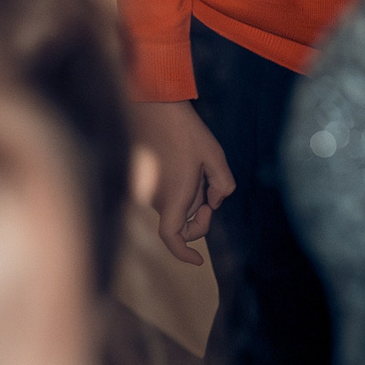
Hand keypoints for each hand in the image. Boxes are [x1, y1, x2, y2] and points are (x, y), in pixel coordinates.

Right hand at [135, 100, 232, 265]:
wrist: (151, 103)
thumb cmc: (184, 130)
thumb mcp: (215, 156)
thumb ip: (223, 186)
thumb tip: (215, 202)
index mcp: (174, 197)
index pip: (173, 238)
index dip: (184, 254)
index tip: (199, 261)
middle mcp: (156, 197)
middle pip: (179, 221)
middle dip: (198, 213)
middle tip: (209, 189)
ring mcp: (146, 187)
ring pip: (172, 205)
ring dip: (188, 197)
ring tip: (195, 166)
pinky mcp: (141, 176)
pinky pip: (163, 193)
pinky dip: (177, 187)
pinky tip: (183, 161)